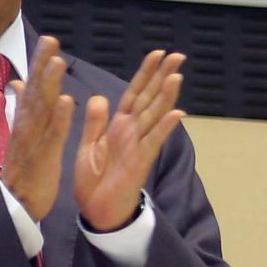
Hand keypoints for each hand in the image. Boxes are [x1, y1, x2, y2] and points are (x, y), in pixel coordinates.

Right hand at [0, 36, 73, 222]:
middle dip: (42, 65)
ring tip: (58, 62)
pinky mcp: (43, 157)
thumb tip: (18, 82)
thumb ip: (21, 106)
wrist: (14, 204)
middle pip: (35, 91)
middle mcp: (27, 126)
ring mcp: (33, 141)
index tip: (49, 41)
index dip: (39, 63)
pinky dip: (59, 118)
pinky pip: (52, 135)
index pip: (32, 87)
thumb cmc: (22, 169)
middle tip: (51, 40)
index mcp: (25, 120)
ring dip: (49, 85)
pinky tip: (67, 101)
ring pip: (42, 109)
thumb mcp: (20, 134)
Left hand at [74, 48, 187, 231]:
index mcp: (118, 126)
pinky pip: (153, 142)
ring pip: (154, 116)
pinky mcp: (139, 162)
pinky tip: (178, 113)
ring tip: (177, 75)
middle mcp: (132, 132)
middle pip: (149, 99)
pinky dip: (165, 127)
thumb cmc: (94, 181)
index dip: (145, 74)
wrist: (96, 212)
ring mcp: (138, 146)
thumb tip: (100, 97)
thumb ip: (95, 122)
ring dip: (166, 96)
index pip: (134, 94)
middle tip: (178, 55)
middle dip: (162, 77)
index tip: (157, 54)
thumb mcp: (88, 146)